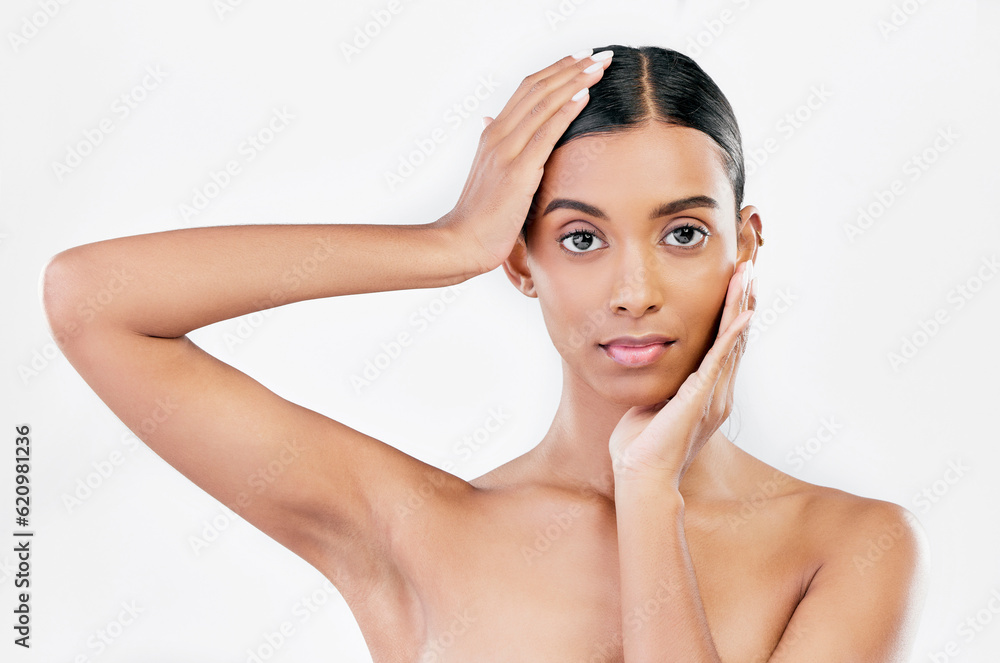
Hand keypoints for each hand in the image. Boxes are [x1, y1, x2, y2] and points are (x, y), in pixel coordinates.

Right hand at [433, 49, 613, 274]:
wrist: (462, 240)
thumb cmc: (480, 214)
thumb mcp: (487, 172)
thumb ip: (494, 144)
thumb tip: (489, 120)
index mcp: (493, 134)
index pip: (527, 90)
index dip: (555, 71)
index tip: (580, 59)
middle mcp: (497, 135)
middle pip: (537, 88)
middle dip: (571, 68)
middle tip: (599, 55)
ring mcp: (506, 151)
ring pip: (543, 104)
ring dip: (574, 82)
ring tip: (599, 67)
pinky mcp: (517, 172)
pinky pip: (545, 133)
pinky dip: (565, 111)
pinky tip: (584, 96)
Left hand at [609, 259, 757, 487]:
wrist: (641, 475)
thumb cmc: (641, 446)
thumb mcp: (655, 405)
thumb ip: (664, 387)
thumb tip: (655, 367)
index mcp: (708, 394)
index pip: (725, 346)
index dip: (732, 314)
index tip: (736, 285)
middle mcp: (718, 393)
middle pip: (737, 338)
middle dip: (742, 301)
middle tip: (750, 268)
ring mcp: (712, 395)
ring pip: (733, 342)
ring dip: (740, 306)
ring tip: (748, 276)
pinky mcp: (700, 398)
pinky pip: (720, 361)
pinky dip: (732, 336)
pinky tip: (743, 315)